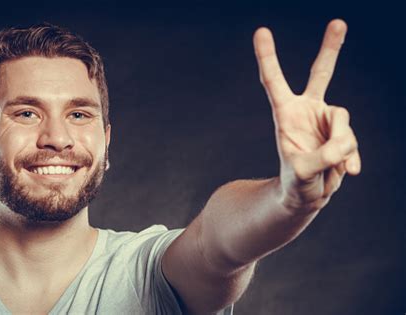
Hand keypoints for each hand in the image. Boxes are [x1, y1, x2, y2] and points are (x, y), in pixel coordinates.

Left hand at [253, 19, 360, 213]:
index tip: (261, 31)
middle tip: (339, 22)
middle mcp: (307, 111)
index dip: (268, 57)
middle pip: (321, 74)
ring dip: (342, 147)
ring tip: (331, 166)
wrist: (308, 194)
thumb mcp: (301, 173)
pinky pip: (354, 140)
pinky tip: (346, 171)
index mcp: (285, 113)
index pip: (274, 82)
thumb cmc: (296, 182)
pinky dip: (352, 158)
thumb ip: (322, 158)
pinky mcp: (342, 133)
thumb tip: (344, 147)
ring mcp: (327, 121)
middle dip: (331, 49)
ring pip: (344, 122)